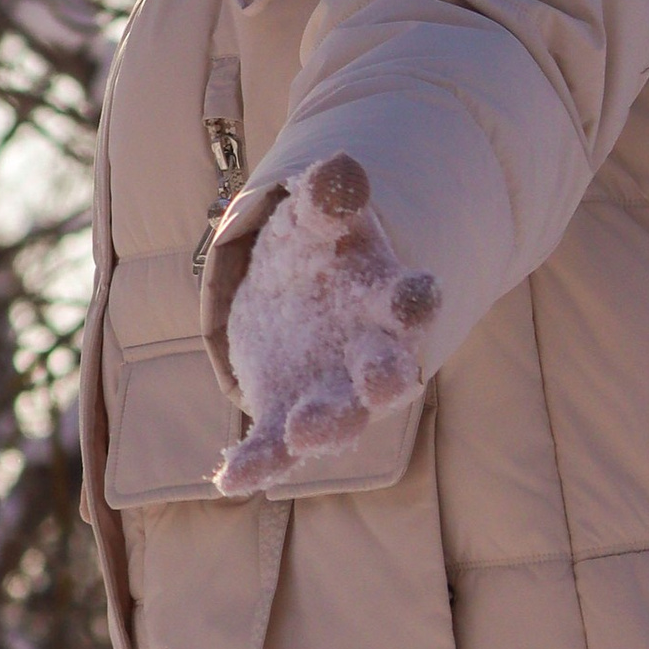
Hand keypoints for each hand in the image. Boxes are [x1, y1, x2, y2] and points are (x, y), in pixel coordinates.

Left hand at [214, 153, 439, 497]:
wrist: (297, 293)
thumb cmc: (321, 248)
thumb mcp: (319, 216)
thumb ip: (329, 197)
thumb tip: (338, 169)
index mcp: (385, 302)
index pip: (410, 302)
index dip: (414, 299)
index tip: (418, 293)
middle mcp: (368, 358)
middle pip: (386, 375)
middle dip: (385, 378)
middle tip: (384, 379)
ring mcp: (329, 393)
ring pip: (336, 419)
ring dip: (326, 426)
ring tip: (305, 430)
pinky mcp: (286, 416)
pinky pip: (274, 447)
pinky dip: (256, 464)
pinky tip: (231, 478)